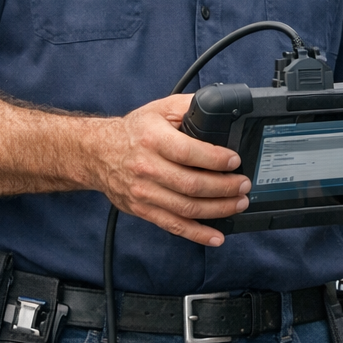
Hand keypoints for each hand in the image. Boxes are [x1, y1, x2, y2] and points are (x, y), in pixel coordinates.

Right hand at [89, 94, 250, 247]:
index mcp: (153, 140)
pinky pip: (173, 225)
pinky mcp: (143, 210)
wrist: (97, 153)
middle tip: (244, 185)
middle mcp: (147, 168)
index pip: (188, 153)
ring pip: (186, 208)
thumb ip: (189, 106)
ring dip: (218, 210)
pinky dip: (197, 234)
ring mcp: (144, 192)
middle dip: (225, 188)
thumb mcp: (161, 109)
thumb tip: (220, 107)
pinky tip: (216, 236)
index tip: (235, 161)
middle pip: (191, 185)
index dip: (216, 159)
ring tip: (239, 204)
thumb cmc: (134, 131)